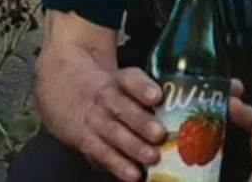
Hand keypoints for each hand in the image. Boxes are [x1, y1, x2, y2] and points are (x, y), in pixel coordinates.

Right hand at [73, 67, 165, 181]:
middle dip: (142, 122)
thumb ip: (149, 94)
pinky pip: (101, 153)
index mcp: (120, 80)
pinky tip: (133, 175)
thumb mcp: (125, 80)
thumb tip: (186, 116)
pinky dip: (118, 165)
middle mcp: (106, 99)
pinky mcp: (85, 140)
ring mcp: (94, 119)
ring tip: (152, 157)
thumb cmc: (111, 89)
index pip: (130, 80)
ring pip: (113, 133)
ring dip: (133, 147)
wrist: (65, 88)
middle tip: (160, 134)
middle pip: (123, 109)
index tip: (157, 96)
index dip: (143, 88)